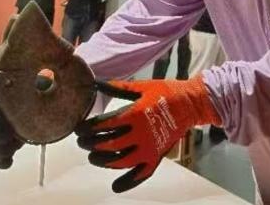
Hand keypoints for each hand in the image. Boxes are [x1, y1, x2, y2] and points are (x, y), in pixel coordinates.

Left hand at [75, 76, 221, 192]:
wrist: (190, 104)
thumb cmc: (164, 92)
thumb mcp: (141, 87)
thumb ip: (117, 87)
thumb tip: (96, 83)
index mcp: (135, 114)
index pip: (104, 124)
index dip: (88, 128)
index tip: (78, 128)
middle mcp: (141, 133)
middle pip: (108, 144)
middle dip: (90, 144)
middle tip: (81, 142)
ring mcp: (149, 148)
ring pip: (120, 161)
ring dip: (103, 162)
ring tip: (92, 157)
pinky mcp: (157, 156)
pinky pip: (141, 174)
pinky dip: (128, 182)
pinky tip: (115, 186)